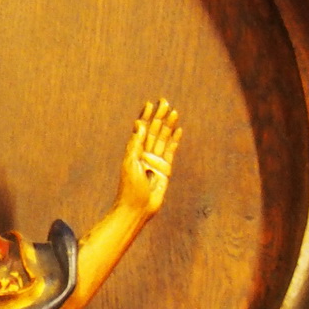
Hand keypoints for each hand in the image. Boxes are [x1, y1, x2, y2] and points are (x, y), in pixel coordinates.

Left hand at [115, 99, 181, 217]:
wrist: (138, 207)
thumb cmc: (130, 187)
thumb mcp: (130, 163)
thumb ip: (135, 144)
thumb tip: (138, 124)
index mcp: (134, 151)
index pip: (141, 129)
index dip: (146, 116)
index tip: (150, 104)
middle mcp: (144, 154)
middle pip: (153, 131)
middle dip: (159, 117)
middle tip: (165, 102)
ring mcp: (155, 161)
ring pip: (163, 139)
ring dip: (168, 126)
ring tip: (174, 112)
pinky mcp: (164, 169)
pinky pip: (170, 152)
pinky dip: (174, 141)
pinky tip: (178, 130)